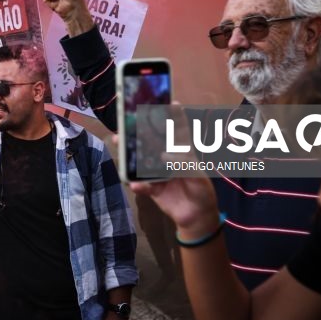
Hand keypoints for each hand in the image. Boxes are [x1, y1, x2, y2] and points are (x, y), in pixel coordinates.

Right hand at [127, 104, 219, 236]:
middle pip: (151, 141)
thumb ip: (183, 164)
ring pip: (140, 159)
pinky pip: (141, 185)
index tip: (171, 102)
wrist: (197, 217)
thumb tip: (163, 156)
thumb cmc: (201, 191)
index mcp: (182, 152)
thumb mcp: (197, 175)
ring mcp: (157, 173)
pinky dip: (138, 185)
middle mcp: (167, 159)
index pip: (178, 131)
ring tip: (118, 142)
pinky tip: (135, 184)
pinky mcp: (152, 189)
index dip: (175, 116)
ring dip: (128, 152)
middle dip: (139, 130)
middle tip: (127, 121)